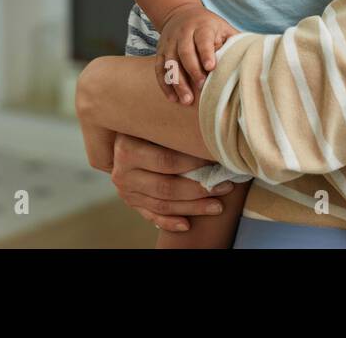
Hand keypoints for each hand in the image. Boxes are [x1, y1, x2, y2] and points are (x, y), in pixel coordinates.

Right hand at [109, 133, 234, 233]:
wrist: (120, 140)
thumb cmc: (147, 126)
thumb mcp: (152, 121)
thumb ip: (172, 125)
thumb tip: (209, 124)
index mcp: (127, 149)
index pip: (166, 160)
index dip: (194, 164)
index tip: (218, 162)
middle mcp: (122, 172)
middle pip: (165, 186)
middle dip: (199, 189)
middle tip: (225, 186)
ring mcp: (126, 191)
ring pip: (162, 205)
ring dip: (192, 208)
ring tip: (217, 205)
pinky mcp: (131, 203)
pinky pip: (152, 216)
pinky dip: (170, 222)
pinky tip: (187, 225)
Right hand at [155, 4, 237, 103]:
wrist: (180, 13)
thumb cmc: (209, 26)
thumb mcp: (223, 27)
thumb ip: (234, 41)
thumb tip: (254, 57)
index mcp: (202, 26)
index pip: (203, 39)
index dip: (206, 53)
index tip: (211, 67)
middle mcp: (183, 33)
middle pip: (185, 52)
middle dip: (192, 71)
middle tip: (201, 87)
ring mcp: (169, 42)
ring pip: (170, 62)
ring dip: (178, 82)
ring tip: (187, 100)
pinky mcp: (160, 51)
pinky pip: (160, 69)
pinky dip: (165, 84)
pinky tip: (172, 98)